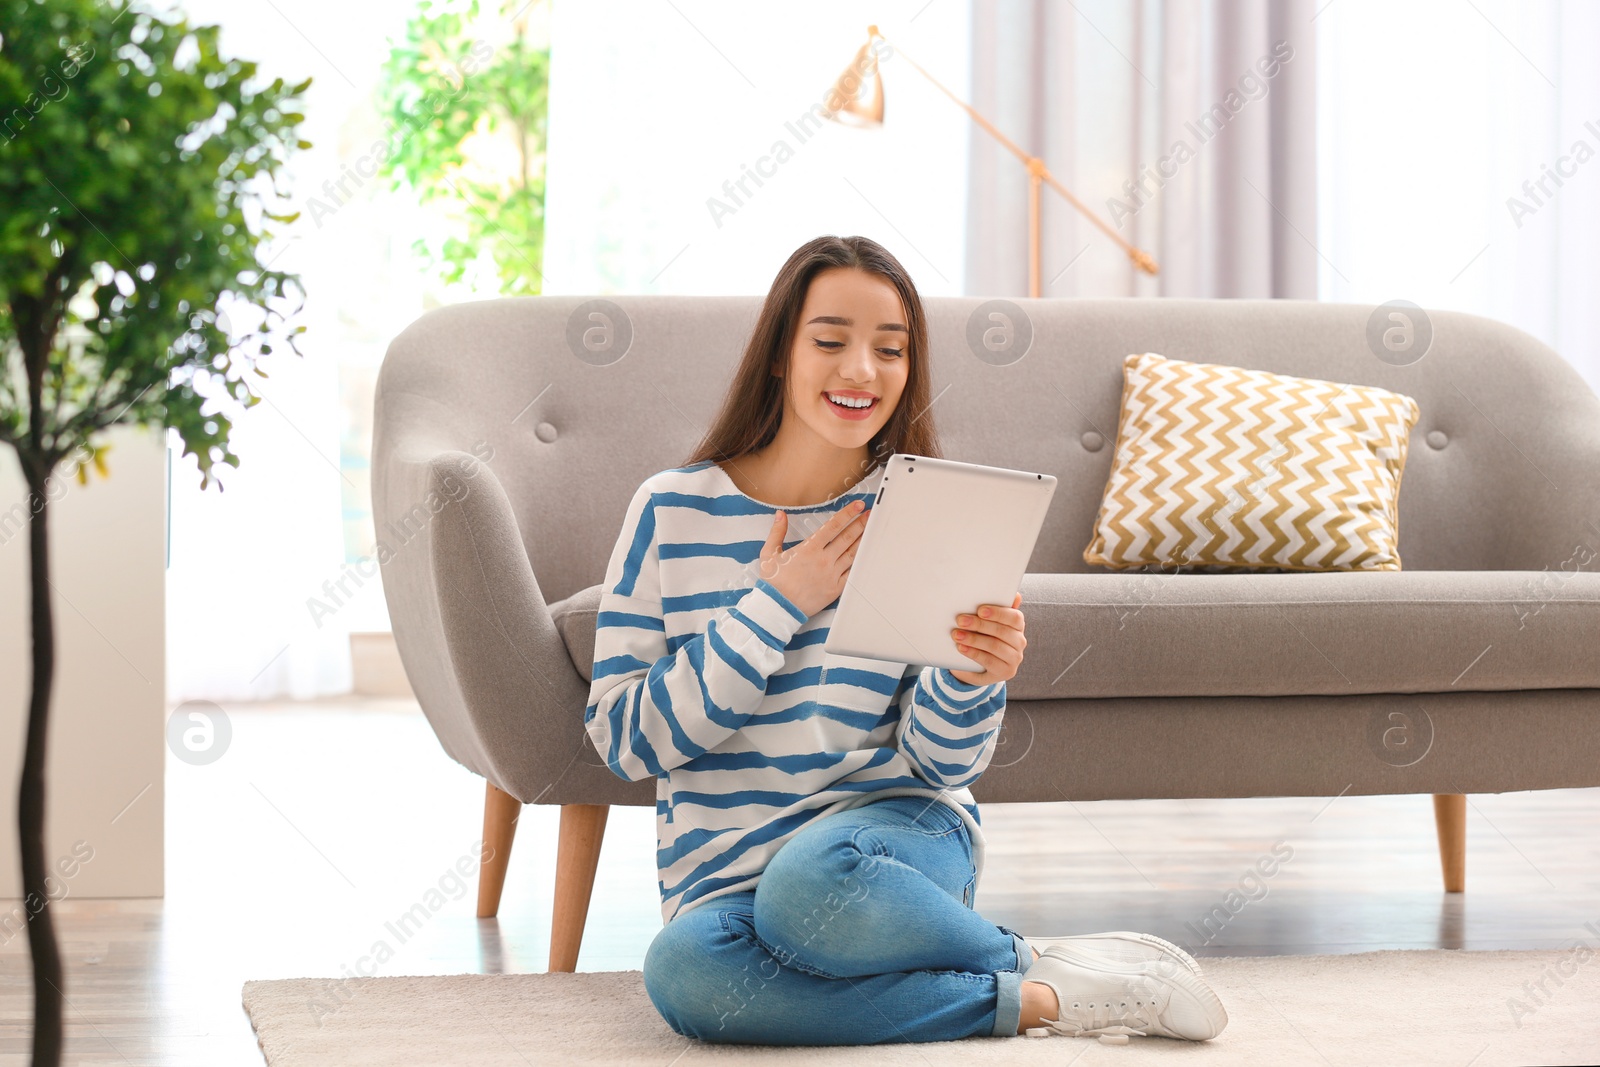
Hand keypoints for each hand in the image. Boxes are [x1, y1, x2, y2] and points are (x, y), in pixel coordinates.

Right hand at [758, 500, 871, 617]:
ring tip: (871, 530)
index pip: (833, 526)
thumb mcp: (769, 553)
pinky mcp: (835, 589)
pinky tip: (865, 555)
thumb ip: (777, 532)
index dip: (848, 513)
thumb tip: (780, 515)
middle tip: (869, 514)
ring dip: (863, 540)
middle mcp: (824, 560)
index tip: (857, 505)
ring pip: (852, 554)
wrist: (778, 607)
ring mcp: (832, 574)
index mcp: (809, 548)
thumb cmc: (774, 582)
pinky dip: (859, 563)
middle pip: (847, 537)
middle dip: (860, 523)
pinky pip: (851, 573)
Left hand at [948, 592, 1024, 685]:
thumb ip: (998, 609)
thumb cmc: (985, 637)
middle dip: (979, 625)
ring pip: (995, 646)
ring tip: (957, 635)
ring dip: (974, 639)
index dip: (998, 613)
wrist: (980, 666)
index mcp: (1018, 626)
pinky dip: (974, 653)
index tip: (980, 610)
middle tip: (960, 620)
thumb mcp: (989, 623)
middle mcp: (1020, 642)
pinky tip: (962, 648)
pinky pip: (989, 661)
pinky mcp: (1005, 672)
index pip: (1015, 617)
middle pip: (1002, 631)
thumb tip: (1016, 595)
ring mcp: (1014, 658)